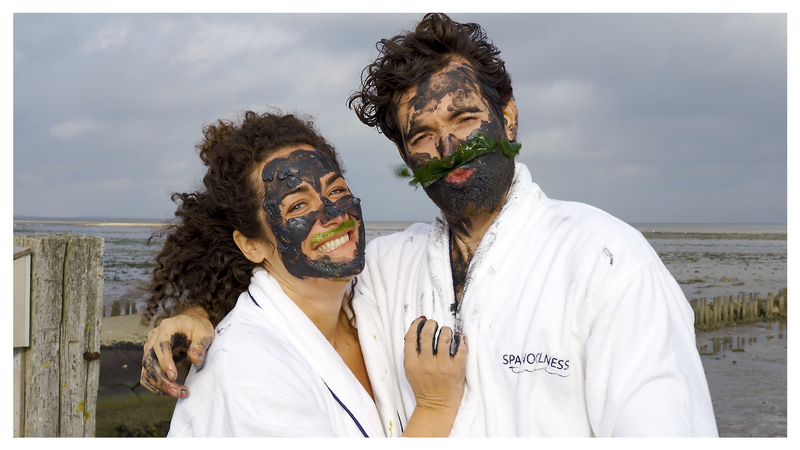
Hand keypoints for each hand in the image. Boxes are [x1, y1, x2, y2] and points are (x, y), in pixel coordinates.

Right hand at [140, 306, 213, 397]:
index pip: (161, 345)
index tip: (174, 376)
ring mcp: (150, 348)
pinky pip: (147, 374)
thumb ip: (200, 345)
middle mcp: (154, 337)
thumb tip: (195, 359)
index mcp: (167, 327)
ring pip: (146, 370)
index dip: (165, 361)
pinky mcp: (151, 357)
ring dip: (159, 385)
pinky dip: (156, 385)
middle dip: (161, 379)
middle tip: (177, 391)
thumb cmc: (198, 326)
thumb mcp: (205, 333)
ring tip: (178, 393)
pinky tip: (171, 391)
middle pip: (149, 361)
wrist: (192, 322)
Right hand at [402, 316, 467, 436]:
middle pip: (427, 333)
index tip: (421, 321)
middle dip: (431, 324)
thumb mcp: (410, 371)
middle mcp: (426, 363)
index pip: (411, 336)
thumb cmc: (424, 388)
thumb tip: (417, 331)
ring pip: (444, 337)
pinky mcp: (456, 369)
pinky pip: (461, 348)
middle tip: (434, 324)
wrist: (436, 407)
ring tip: (447, 332)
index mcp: (411, 363)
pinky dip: (461, 339)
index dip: (416, 324)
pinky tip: (459, 339)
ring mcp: (442, 366)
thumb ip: (412, 354)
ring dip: (446, 330)